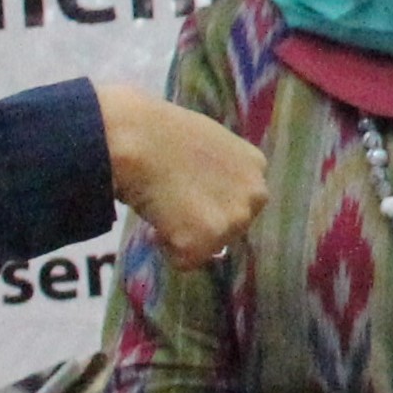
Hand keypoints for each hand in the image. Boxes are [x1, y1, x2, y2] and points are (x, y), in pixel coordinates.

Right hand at [98, 81, 268, 267]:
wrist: (138, 140)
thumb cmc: (158, 132)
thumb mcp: (205, 143)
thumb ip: (216, 171)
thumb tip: (204, 196)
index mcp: (255, 165)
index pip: (238, 199)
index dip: (210, 200)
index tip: (189, 191)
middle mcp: (255, 194)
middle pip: (230, 226)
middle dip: (203, 222)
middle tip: (173, 203)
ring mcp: (233, 220)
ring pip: (209, 245)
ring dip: (184, 235)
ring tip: (164, 208)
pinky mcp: (206, 241)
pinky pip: (184, 261)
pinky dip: (166, 248)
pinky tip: (157, 222)